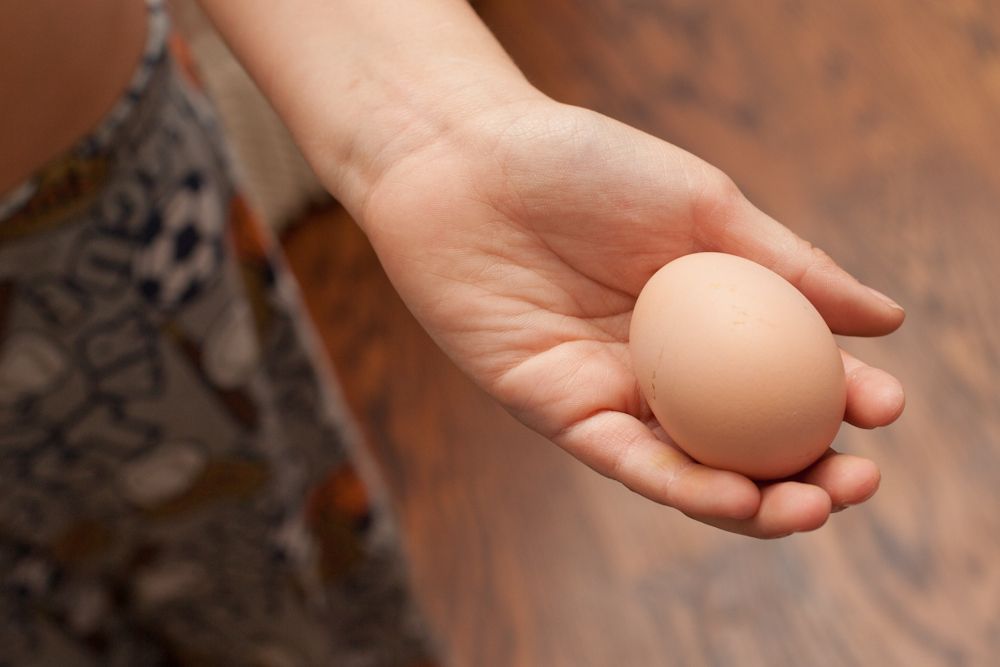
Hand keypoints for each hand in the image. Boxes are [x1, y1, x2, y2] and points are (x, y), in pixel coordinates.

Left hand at [354, 99, 904, 537]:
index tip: (888, 409)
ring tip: (807, 508)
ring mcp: (613, 393)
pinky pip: (624, 459)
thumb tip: (888, 320)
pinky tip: (732, 495)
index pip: (788, 374)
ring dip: (754, 503)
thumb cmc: (584, 167)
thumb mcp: (703, 205)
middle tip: (852, 485)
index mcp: (709, 316)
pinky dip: (679, 484)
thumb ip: (789, 265)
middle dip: (806, 476)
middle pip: (747, 441)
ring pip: (691, 469)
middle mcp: (667, 366)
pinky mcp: (558, 410)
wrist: (468, 162)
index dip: (844, 401)